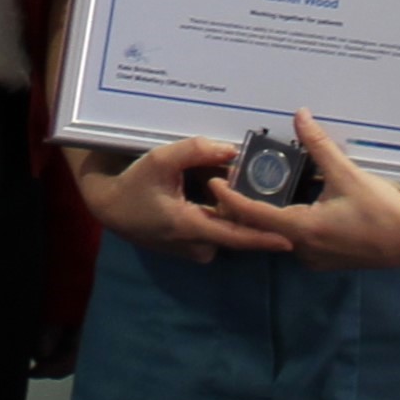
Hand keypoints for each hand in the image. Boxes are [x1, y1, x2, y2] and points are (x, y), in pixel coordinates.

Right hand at [73, 139, 278, 264]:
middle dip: (251, 212)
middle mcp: (196, 245)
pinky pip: (216, 233)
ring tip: (238, 186)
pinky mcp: (192, 248)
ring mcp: (194, 250)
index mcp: (190, 227)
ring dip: (234, 212)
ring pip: (227, 230)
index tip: (290, 241)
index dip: (263, 239)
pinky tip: (215, 195)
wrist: (110, 208)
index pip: (235, 236)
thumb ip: (195, 151)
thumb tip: (230, 149)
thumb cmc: (133, 184)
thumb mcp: (159, 160)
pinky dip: (221, 216)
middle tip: (266, 188)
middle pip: (236, 231)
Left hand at [210, 113, 399, 274]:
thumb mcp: (349, 175)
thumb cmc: (384, 211)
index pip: (252, 216)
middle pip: (263, 227)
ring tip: (260, 185)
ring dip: (270, 213)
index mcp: (302, 230)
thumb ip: (321, 146)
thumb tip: (301, 116)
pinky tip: (295, 200)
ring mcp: (315, 257)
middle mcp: (303, 250)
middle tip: (235, 178)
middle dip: (247, 204)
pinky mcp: (327, 258)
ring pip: (281, 233)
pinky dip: (290, 220)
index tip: (212, 182)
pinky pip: (298, 239)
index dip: (229, 199)